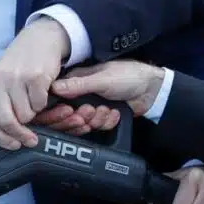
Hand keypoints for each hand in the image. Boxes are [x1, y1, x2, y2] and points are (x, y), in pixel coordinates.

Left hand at [0, 17, 71, 149]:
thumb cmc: (17, 69)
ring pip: (26, 115)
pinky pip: (40, 105)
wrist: (38, 40)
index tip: (13, 145)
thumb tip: (8, 139)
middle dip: (20, 134)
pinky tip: (40, 91)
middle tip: (30, 140)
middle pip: (6, 122)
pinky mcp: (35, 76)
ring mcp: (15, 78)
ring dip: (33, 114)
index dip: (0, 139)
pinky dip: (43, 103)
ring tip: (32, 101)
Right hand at [50, 61, 164, 124]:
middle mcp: (80, 96)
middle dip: (82, 117)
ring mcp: (91, 107)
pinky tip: (115, 112)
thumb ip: (77, 85)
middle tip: (92, 110)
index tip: (69, 112)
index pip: (56, 100)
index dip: (60, 111)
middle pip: (68, 117)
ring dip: (97, 119)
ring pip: (83, 124)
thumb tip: (53, 87)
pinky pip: (97, 127)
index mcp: (75, 82)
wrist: (150, 90)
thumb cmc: (127, 76)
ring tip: (107, 109)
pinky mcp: (102, 118)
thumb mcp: (102, 79)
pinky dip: (108, 122)